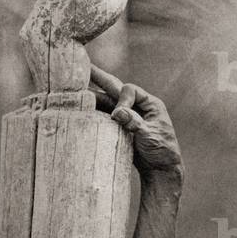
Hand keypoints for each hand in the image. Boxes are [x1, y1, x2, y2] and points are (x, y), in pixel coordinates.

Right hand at [90, 65, 182, 180]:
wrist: (161, 171)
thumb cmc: (162, 152)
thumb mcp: (150, 137)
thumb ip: (135, 124)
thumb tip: (118, 112)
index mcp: (150, 104)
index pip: (130, 91)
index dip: (121, 100)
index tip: (117, 117)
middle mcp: (138, 106)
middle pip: (116, 89)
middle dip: (99, 78)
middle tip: (84, 66)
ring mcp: (128, 116)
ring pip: (107, 102)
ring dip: (92, 96)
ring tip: (74, 88)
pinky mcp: (120, 127)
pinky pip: (104, 116)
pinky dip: (93, 112)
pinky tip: (79, 109)